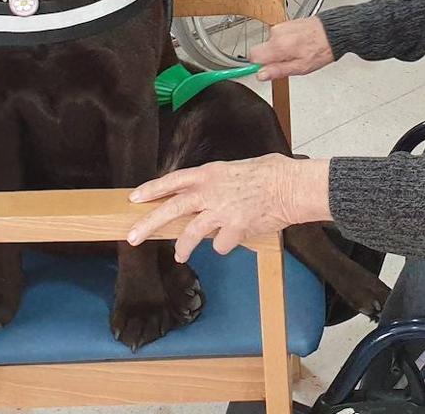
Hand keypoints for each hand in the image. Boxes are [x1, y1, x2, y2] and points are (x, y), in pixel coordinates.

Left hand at [127, 155, 331, 261]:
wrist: (291, 186)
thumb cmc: (271, 173)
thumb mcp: (237, 169)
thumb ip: (218, 183)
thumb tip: (208, 195)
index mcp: (210, 173)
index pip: (173, 181)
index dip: (152, 189)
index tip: (135, 197)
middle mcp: (210, 192)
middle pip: (171, 209)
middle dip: (148, 224)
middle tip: (132, 237)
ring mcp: (220, 212)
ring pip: (191, 234)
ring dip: (183, 247)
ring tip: (179, 255)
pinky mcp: (233, 230)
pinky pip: (222, 245)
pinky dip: (226, 245)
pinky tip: (236, 238)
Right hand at [249, 17, 334, 80]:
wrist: (334, 31)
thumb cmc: (321, 49)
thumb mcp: (301, 67)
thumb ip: (278, 71)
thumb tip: (261, 75)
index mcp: (278, 45)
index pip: (253, 56)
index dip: (258, 66)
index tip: (265, 70)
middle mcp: (276, 33)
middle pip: (261, 50)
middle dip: (270, 59)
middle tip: (288, 63)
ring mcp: (281, 26)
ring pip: (270, 44)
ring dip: (279, 51)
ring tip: (297, 53)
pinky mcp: (286, 23)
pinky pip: (278, 37)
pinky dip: (285, 42)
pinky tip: (299, 45)